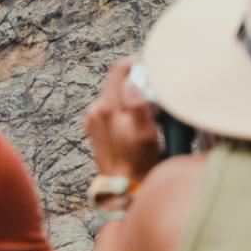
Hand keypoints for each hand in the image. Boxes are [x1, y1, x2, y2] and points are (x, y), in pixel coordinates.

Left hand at [84, 57, 161, 181]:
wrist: (122, 187)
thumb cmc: (138, 162)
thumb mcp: (145, 134)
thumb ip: (138, 104)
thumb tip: (134, 81)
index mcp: (107, 107)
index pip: (118, 70)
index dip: (136, 63)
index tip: (152, 66)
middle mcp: (96, 109)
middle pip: (117, 81)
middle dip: (138, 82)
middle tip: (157, 93)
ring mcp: (94, 118)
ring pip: (116, 94)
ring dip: (133, 95)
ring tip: (151, 110)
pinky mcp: (95, 127)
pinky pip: (112, 107)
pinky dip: (125, 107)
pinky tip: (137, 121)